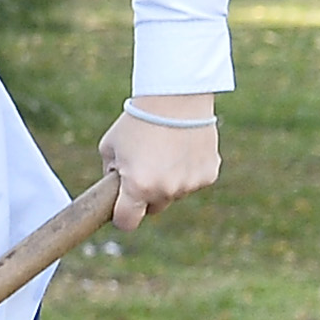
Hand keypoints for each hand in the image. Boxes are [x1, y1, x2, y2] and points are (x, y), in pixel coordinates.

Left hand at [97, 98, 222, 227]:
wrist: (175, 97)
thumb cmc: (137, 121)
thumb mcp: (110, 148)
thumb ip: (110, 174)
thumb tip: (114, 191)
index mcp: (137, 187)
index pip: (127, 222)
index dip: (122, 216)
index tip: (121, 209)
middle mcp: (165, 190)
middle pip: (153, 208)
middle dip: (146, 196)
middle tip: (144, 169)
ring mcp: (190, 184)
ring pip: (174, 194)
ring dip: (169, 182)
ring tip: (165, 152)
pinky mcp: (209, 174)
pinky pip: (194, 181)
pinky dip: (188, 171)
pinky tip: (183, 149)